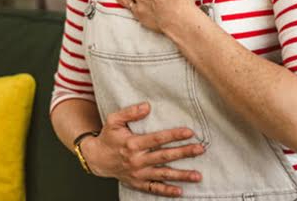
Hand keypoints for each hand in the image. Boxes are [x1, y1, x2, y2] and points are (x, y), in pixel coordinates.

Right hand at [82, 101, 203, 197]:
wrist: (97, 158)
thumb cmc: (108, 137)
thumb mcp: (113, 120)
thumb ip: (130, 112)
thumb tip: (147, 106)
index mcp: (132, 143)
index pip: (157, 139)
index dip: (174, 135)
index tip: (189, 133)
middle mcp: (137, 160)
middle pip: (164, 156)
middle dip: (184, 153)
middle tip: (200, 149)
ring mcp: (138, 173)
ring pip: (163, 174)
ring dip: (181, 175)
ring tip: (197, 175)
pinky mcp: (138, 183)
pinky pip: (154, 188)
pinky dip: (167, 191)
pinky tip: (180, 191)